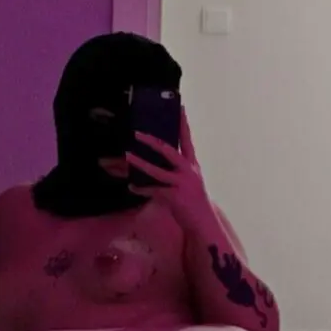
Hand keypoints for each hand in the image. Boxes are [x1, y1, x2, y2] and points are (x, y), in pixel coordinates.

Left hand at [126, 109, 212, 230]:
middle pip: (169, 150)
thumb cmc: (192, 202)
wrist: (203, 224)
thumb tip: (150, 164)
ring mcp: (182, 184)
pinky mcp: (175, 197)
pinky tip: (131, 187)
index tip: (178, 107)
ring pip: (157, 171)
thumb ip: (171, 172)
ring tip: (127, 156)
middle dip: (152, 141)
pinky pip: (153, 190)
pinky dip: (141, 189)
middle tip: (137, 133)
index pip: (187, 139)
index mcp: (192, 165)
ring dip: (140, 163)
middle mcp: (189, 171)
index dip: (183, 123)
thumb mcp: (186, 183)